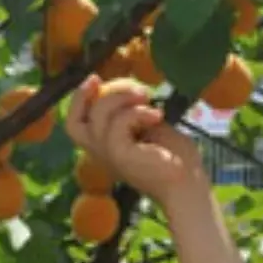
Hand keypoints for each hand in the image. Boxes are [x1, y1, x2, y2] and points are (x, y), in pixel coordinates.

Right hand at [64, 76, 204, 206]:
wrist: (189, 183)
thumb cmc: (177, 159)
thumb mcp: (152, 128)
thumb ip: (135, 113)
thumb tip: (129, 91)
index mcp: (106, 147)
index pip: (76, 124)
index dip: (79, 99)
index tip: (94, 78)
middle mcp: (102, 154)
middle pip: (73, 123)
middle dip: (90, 95)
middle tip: (124, 83)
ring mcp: (108, 156)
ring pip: (97, 116)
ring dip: (122, 97)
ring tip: (147, 96)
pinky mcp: (119, 156)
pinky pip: (117, 125)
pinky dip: (137, 112)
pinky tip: (158, 115)